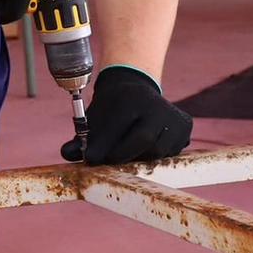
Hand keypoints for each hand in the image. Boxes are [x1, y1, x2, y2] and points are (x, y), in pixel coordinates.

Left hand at [63, 65, 192, 164]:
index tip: (91, 159)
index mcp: (131, 96)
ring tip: (125, 153)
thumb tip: (67, 153)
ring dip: (139, 158)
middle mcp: (156, 103)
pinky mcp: (185, 126)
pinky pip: (171, 152)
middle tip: (109, 162)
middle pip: (143, 139)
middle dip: (123, 155)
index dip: (104, 145)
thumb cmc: (111, 109)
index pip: (118, 125)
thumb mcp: (94, 117)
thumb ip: (81, 136)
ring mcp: (173, 115)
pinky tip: (143, 149)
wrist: (135, 91)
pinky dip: (155, 156)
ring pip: (157, 150)